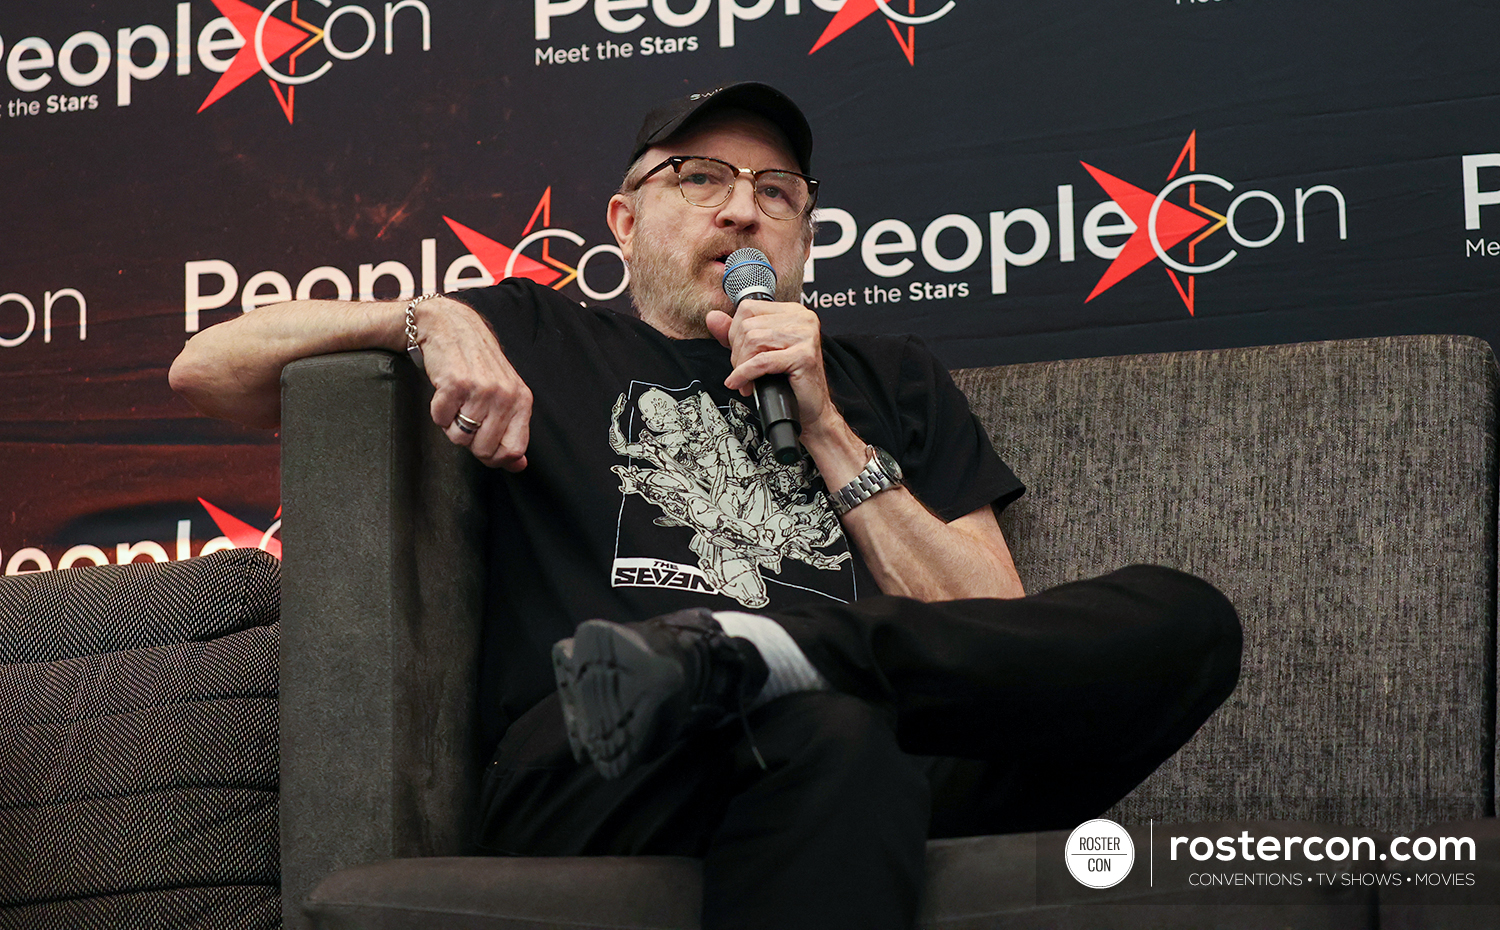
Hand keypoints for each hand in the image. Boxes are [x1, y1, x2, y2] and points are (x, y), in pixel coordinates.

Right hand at [417, 296, 532, 470]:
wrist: (451, 326)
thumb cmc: (477, 363)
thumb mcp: (504, 394)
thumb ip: (513, 430)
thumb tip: (519, 466)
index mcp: (521, 400)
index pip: (514, 450)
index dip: (495, 458)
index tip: (483, 447)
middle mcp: (505, 395)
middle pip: (484, 449)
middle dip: (469, 441)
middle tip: (465, 416)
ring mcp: (481, 389)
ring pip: (460, 437)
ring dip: (451, 425)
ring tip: (455, 402)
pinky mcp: (455, 383)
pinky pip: (441, 419)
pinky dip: (437, 411)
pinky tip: (444, 392)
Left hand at [705, 300, 834, 431]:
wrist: (810, 409)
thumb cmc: (789, 382)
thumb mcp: (758, 352)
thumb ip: (736, 333)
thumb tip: (713, 317)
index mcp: (792, 312)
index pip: (748, 308)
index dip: (734, 333)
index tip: (739, 354)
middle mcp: (802, 318)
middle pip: (748, 326)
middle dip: (738, 353)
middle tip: (742, 372)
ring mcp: (805, 335)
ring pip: (753, 341)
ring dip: (742, 366)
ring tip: (746, 381)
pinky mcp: (804, 355)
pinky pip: (761, 362)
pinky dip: (745, 374)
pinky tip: (743, 384)